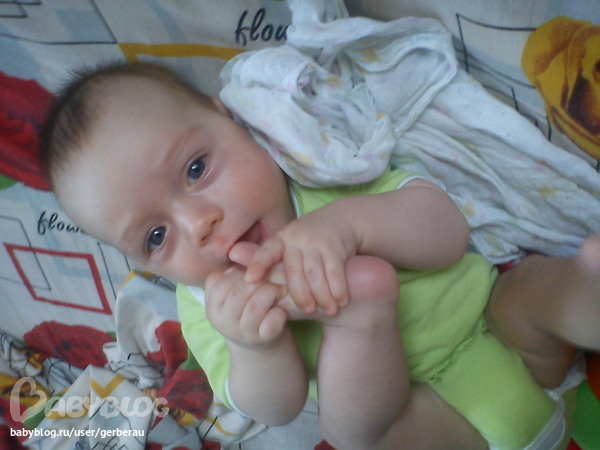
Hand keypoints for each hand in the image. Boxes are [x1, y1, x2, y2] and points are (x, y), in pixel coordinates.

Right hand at [204, 265, 287, 347]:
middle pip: (238, 292)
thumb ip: (241, 266)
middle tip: (273, 281)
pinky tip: (280, 310)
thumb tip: (236, 250)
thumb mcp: (242, 286)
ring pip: (254, 306)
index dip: (240, 273)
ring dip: (271, 293)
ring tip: (280, 290)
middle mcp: (221, 320)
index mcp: (212, 304)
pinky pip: (271, 322)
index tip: (253, 274)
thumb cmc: (249, 305)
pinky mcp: (260, 340)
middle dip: (259, 281)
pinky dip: (279, 312)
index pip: (220, 281)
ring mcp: (240, 332)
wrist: (261, 341)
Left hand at [241, 205, 358, 315]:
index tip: (249, 280)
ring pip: (315, 274)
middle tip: (308, 311)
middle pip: (294, 271)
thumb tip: (249, 282)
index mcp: (281, 239)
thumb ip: (274, 261)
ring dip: (323, 295)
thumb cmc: (312, 240)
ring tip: (330, 311)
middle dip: (300, 294)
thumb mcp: (292, 244)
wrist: (345, 218)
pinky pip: (334, 271)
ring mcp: (315, 241)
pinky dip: (339, 288)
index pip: (265, 252)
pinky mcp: (334, 245)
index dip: (257, 264)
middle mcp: (296, 238)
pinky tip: (342, 300)